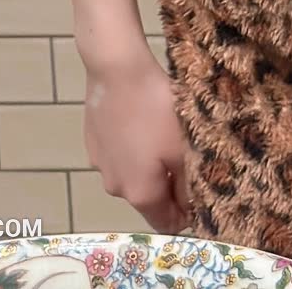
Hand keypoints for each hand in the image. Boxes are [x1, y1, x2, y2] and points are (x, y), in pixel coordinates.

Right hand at [83, 51, 193, 234]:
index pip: (166, 223)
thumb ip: (188, 186)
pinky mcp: (92, 143)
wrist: (117, 69)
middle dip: (168, 185)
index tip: (199, 193)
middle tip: (184, 156)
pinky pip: (118, 156)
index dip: (186, 215)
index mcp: (140, 194)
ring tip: (160, 133)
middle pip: (148, 199)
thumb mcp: (183, 148)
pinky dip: (131, 148)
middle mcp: (116, 188)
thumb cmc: (156, 109)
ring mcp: (100, 166)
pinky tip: (139, 122)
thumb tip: (190, 208)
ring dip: (148, 165)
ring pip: (132, 176)